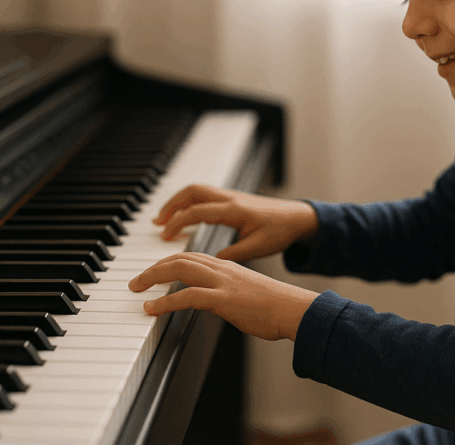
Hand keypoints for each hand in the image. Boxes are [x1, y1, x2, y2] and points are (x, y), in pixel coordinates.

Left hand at [129, 252, 317, 340]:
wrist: (294, 309)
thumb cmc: (275, 307)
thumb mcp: (247, 294)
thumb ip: (228, 293)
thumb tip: (214, 302)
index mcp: (227, 266)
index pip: (190, 256)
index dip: (167, 262)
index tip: (153, 272)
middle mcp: (222, 269)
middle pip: (179, 258)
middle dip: (153, 268)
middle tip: (135, 282)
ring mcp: (222, 282)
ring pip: (179, 269)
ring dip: (152, 278)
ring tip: (136, 290)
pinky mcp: (223, 299)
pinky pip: (187, 296)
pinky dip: (164, 301)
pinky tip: (151, 309)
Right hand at [154, 184, 317, 261]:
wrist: (297, 218)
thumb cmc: (281, 231)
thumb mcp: (258, 248)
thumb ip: (233, 254)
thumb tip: (211, 262)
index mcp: (235, 210)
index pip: (198, 211)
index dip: (178, 222)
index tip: (165, 235)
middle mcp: (230, 199)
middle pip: (192, 192)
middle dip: (171, 205)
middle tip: (157, 223)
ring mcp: (231, 197)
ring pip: (197, 191)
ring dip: (178, 202)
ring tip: (164, 220)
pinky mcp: (232, 200)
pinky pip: (204, 196)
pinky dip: (189, 204)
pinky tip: (184, 217)